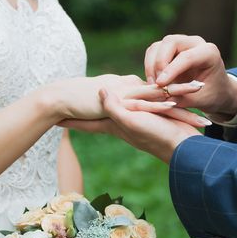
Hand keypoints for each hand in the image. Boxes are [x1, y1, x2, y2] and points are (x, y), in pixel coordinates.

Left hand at [45, 74, 206, 123]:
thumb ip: (115, 107)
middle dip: (82, 114)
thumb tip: (99, 91)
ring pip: (113, 111)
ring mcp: (135, 122)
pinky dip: (124, 101)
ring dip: (101, 107)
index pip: (87, 124)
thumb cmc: (158, 135)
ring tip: (92, 102)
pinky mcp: (148, 117)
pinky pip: (131, 106)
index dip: (70, 122)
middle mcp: (122, 124)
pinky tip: (127, 98)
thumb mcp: (133, 121)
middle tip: (67, 108)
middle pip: (96, 118)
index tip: (52, 120)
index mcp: (115, 126)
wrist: (184, 146)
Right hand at [145, 35, 236, 119]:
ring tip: (154, 86)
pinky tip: (153, 82)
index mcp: (209, 53)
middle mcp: (195, 43)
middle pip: (169, 43)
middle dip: (159, 63)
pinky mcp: (169, 49)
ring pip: (157, 46)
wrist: (215, 91)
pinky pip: (153, 52)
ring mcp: (180, 43)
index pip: (187, 57)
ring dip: (151, 65)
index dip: (171, 70)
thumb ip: (182, 98)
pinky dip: (149, 66)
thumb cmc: (211, 96)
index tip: (160, 85)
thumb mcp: (200, 101)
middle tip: (157, 85)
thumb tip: (163, 98)